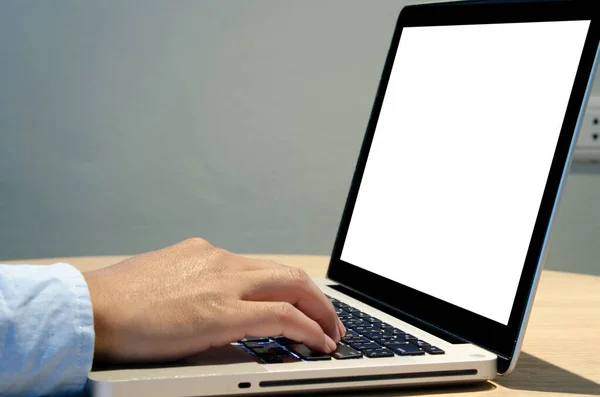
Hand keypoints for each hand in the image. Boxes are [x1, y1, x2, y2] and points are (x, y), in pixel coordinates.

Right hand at [83, 238, 344, 362]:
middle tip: (329, 318)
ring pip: (293, 286)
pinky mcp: (225, 311)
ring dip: (319, 310)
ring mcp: (226, 283)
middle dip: (316, 296)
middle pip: (286, 272)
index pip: (260, 268)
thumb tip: (204, 304)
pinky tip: (319, 342)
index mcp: (206, 255)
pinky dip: (308, 328)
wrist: (93, 307)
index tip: (299, 301)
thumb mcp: (162, 282)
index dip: (287, 286)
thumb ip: (191, 287)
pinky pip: (282, 316)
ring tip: (331, 332)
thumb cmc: (117, 300)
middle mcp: (221, 262)